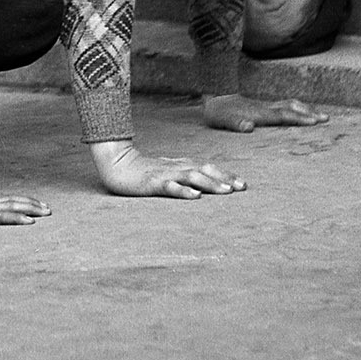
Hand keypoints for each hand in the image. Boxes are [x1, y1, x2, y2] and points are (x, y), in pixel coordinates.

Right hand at [89, 140, 245, 198]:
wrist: (116, 163)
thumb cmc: (144, 170)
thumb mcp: (168, 171)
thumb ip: (186, 175)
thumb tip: (206, 183)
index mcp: (182, 165)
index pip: (209, 168)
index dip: (226, 175)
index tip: (243, 185)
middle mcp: (177, 167)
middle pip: (205, 170)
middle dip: (224, 179)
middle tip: (242, 188)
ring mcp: (165, 174)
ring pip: (191, 177)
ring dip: (210, 184)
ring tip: (226, 192)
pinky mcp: (152, 182)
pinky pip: (169, 186)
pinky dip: (183, 190)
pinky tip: (194, 196)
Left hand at [202, 92, 327, 132]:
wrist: (212, 96)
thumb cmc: (217, 112)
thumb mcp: (222, 119)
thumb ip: (235, 123)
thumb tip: (248, 127)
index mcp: (259, 114)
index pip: (283, 116)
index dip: (298, 119)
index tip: (314, 122)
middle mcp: (265, 108)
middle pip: (291, 109)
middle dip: (309, 114)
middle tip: (327, 118)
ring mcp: (264, 106)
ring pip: (289, 106)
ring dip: (305, 110)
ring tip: (320, 115)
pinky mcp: (262, 107)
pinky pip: (284, 107)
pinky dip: (297, 109)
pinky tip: (301, 112)